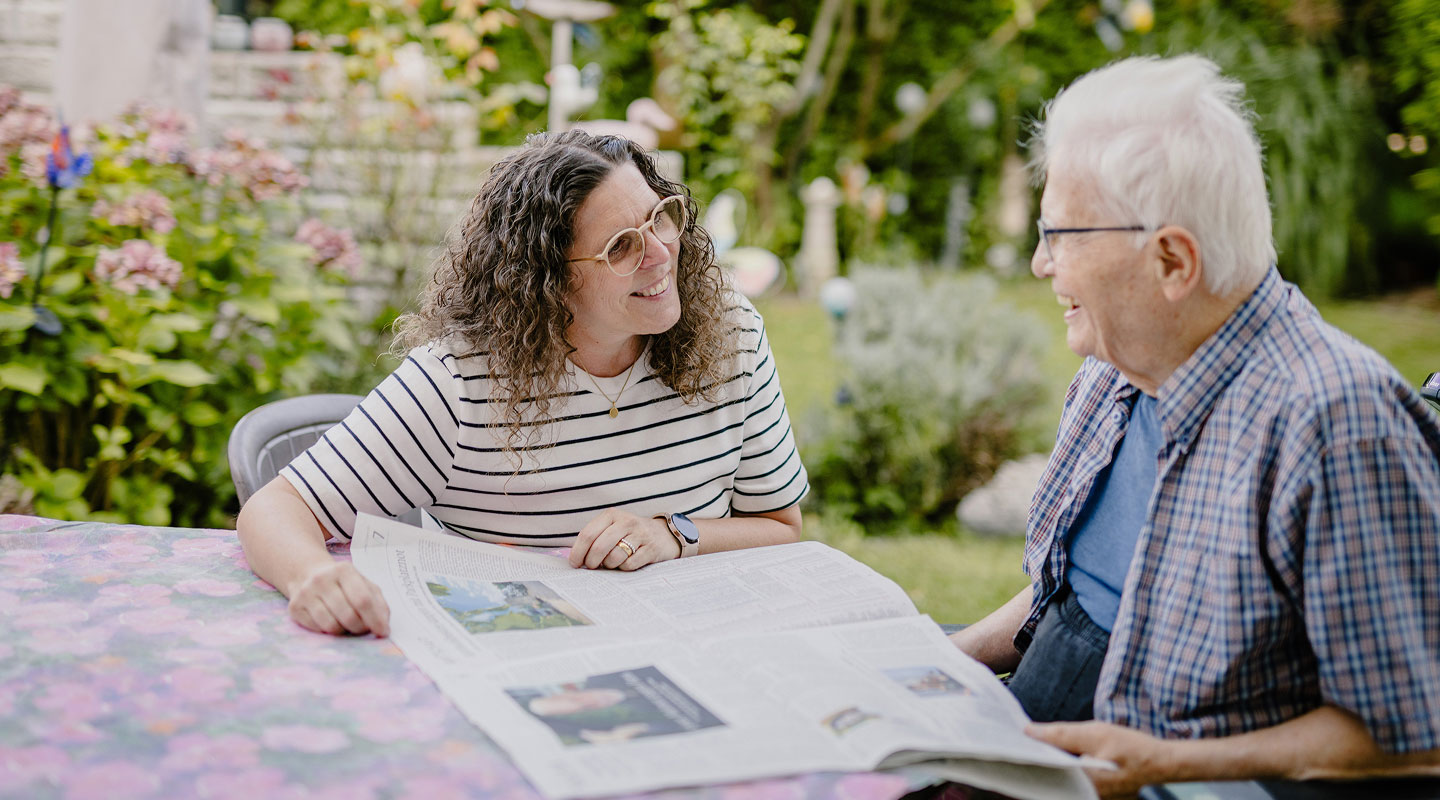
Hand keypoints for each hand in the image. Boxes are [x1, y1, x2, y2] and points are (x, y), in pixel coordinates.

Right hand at [286, 561, 389, 636]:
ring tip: (347, 624)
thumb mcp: (363, 584)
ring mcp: (306, 593)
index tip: (382, 632)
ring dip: (344, 631)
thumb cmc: (342, 583)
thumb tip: (383, 629)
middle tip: (363, 628)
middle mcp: (322, 579)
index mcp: (344, 570)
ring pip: (331, 625)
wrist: (307, 573)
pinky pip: (317, 629)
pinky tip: (331, 621)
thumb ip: (378, 603)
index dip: (374, 619)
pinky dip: (328, 631)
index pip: (362, 600)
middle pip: (348, 615)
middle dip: (360, 628)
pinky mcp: (294, 608)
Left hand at [569, 509, 679, 570]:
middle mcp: (626, 522)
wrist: (664, 534)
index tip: (575, 564)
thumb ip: (596, 538)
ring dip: (609, 565)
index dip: (578, 552)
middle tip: (592, 567)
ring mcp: (640, 534)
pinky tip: (626, 563)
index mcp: (612, 515)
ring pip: (614, 557)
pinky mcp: (652, 548)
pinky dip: (624, 568)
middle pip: (599, 547)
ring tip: (612, 563)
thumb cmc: (630, 534)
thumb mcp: (613, 528)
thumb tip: (577, 559)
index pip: (587, 535)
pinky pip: (630, 564)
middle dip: (592, 562)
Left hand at [1026, 720, 1174, 798]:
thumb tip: (1029, 732)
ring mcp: (1088, 795)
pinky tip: (1054, 750)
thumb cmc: (1133, 748)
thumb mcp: (1095, 733)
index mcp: (1082, 784)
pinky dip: (1061, 765)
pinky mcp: (1091, 791)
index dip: (1025, 756)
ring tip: (1034, 741)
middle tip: (1020, 738)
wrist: (1162, 762)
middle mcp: (1083, 795)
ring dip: (1047, 760)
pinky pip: (1069, 778)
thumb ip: (1060, 734)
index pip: (1043, 773)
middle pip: (1048, 777)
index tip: (1010, 740)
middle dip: (1034, 758)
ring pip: (1058, 777)